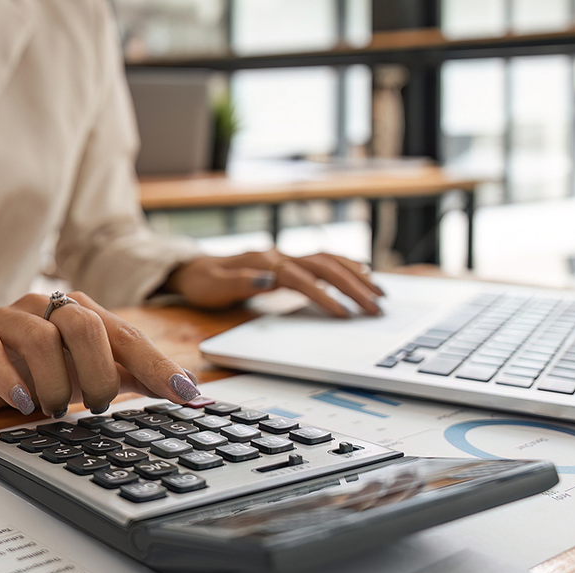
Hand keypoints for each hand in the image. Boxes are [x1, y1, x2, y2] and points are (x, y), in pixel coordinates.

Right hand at [0, 291, 200, 415]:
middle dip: (97, 374)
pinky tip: (22, 402)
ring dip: (54, 382)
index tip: (187, 396)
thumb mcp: (87, 372)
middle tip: (96, 406)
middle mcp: (46, 307)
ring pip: (40, 338)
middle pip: (85, 326)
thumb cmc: (36, 367)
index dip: (158, 366)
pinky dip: (10, 379)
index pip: (127, 336)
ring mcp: (8, 319)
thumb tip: (187, 389)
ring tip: (53, 409)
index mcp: (80, 312)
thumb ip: (132, 375)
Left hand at [165, 249, 384, 316]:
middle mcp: (279, 256)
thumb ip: (240, 282)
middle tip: (376, 308)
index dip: (323, 295)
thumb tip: (270, 280)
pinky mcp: (289, 262)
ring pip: (329, 260)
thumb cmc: (202, 282)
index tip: (344, 314)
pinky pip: (324, 260)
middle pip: (323, 266)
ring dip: (356, 275)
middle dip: (353, 287)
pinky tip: (365, 274)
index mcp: (263, 263)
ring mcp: (286, 257)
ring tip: (381, 293)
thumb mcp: (213, 287)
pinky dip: (347, 266)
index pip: (300, 278)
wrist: (192, 269)